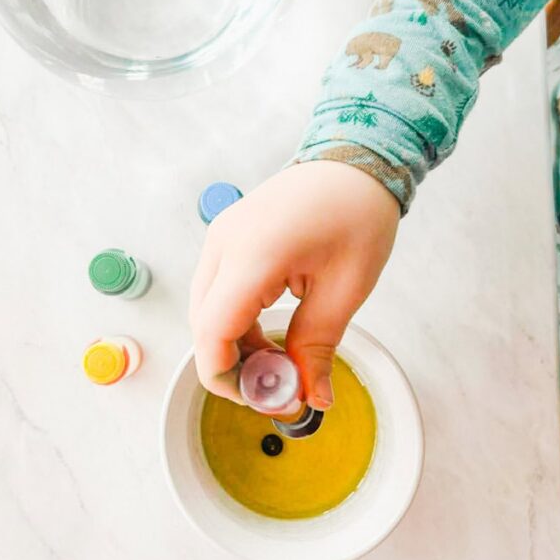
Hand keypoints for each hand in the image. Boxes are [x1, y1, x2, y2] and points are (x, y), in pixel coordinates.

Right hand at [189, 161, 399, 409]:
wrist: (354, 160)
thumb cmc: (356, 213)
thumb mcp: (345, 288)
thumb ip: (317, 346)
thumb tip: (312, 398)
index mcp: (252, 255)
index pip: (213, 332)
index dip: (227, 376)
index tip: (263, 399)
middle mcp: (223, 244)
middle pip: (203, 325)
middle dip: (232, 366)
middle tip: (277, 388)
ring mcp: (220, 238)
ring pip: (206, 311)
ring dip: (233, 344)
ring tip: (279, 362)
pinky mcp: (227, 238)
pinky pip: (216, 291)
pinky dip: (235, 320)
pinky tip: (269, 332)